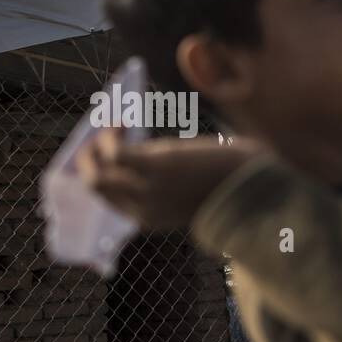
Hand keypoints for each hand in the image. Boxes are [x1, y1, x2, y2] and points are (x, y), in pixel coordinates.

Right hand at [77, 127, 262, 230]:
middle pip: (95, 186)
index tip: (101, 152)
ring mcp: (148, 190)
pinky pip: (114, 152)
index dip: (98, 174)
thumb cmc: (225, 181)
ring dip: (94, 146)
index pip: (107, 200)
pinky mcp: (155, 167)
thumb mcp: (186, 187)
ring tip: (112, 128)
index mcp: (150, 218)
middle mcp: (144, 208)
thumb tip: (136, 156)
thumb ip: (161, 181)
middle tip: (98, 139)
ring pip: (95, 172)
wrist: (253, 180)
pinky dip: (109, 135)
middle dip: (89, 160)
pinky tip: (120, 122)